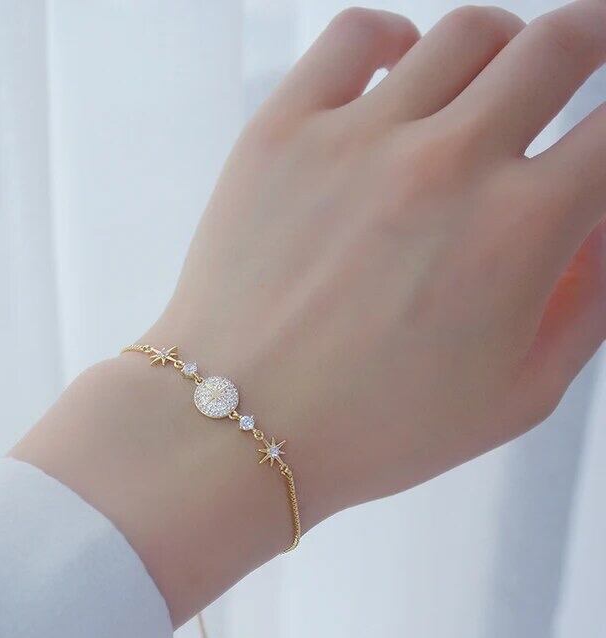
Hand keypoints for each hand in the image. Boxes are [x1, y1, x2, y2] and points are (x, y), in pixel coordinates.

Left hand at [14, 2, 605, 624]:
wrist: (235, 428)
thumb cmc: (370, 430)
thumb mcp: (516, 396)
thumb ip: (588, 302)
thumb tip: (604, 222)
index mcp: (520, 229)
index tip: (604, 138)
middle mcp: (447, 164)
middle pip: (558, 44)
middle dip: (593, 39)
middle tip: (589, 54)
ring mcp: (357, 138)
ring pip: (464, 34)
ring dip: (499, 47)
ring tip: (490, 82)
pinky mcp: (281, 134)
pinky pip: (354, 37)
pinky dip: (392, 38)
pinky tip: (399, 71)